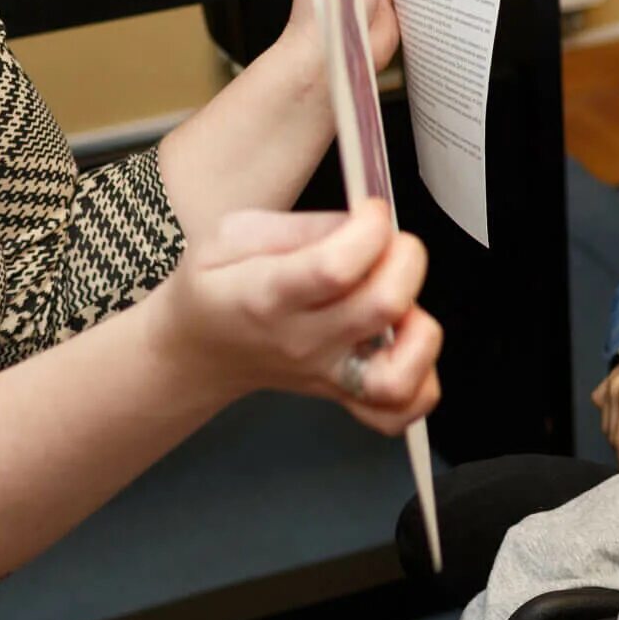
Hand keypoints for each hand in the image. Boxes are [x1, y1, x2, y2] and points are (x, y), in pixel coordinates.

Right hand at [158, 200, 440, 433]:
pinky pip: (400, 408)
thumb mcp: (233, 234)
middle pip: (382, 307)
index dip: (370, 228)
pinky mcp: (346, 393)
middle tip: (388, 245)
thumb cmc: (215, 289)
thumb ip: (300, 226)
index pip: (336, 268)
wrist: (196, 351)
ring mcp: (327, 374)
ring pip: (399, 373)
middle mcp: (302, 341)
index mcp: (268, 295)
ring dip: (419, 328)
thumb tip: (359, 224)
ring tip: (401, 301)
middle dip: (405, 257)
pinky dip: (422, 380)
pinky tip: (406, 343)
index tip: (369, 211)